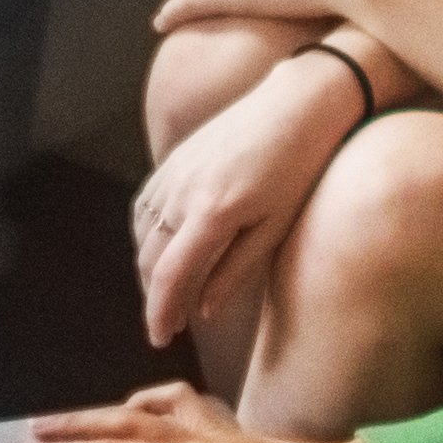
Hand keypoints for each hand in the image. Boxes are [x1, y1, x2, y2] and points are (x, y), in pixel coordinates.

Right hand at [132, 54, 370, 348]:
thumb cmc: (299, 166)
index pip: (170, 276)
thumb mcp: (276, 226)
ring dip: (148, 269)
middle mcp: (183, 192)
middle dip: (154, 297)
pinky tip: (160, 251)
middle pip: (150, 259)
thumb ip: (234, 271)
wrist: (298, 102)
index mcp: (213, 213)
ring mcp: (174, 173)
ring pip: (143, 235)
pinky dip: (146, 236)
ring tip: (166, 294)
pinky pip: (145, 207)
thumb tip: (203, 311)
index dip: (160, 313)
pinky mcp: (174, 160)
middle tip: (167, 327)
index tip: (160, 339)